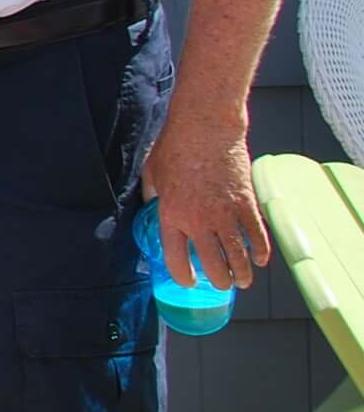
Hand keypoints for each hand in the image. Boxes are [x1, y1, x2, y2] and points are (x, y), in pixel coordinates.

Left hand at [140, 109, 268, 291]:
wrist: (206, 126)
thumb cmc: (174, 146)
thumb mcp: (152, 173)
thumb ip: (153, 196)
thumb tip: (153, 207)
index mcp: (171, 215)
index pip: (176, 259)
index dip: (183, 277)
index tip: (189, 282)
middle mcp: (199, 221)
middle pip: (213, 264)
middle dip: (219, 280)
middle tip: (222, 284)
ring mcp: (225, 214)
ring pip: (238, 255)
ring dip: (243, 272)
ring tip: (243, 281)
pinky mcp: (246, 203)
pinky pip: (257, 234)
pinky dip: (261, 250)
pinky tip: (260, 258)